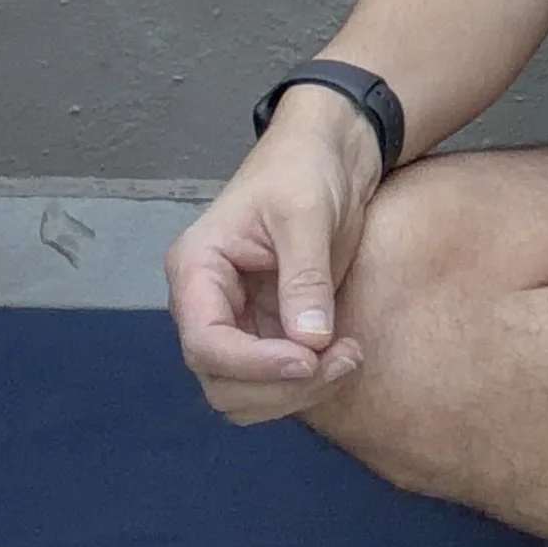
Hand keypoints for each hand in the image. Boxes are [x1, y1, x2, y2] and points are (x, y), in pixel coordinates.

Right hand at [165, 88, 383, 425]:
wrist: (333, 153)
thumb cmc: (305, 167)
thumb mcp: (306, 214)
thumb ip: (304, 277)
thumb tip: (310, 343)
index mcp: (197, 270)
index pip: (205, 342)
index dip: (254, 364)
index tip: (308, 360)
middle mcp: (208, 305)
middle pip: (222, 380)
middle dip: (280, 386)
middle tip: (343, 359)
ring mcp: (238, 322)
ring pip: (247, 393)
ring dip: (297, 393)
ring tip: (350, 357)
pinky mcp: (270, 330)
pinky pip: (275, 381)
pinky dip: (308, 383)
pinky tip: (346, 355)